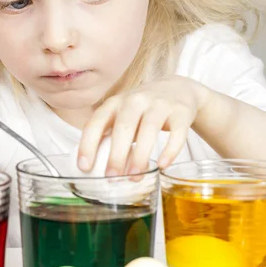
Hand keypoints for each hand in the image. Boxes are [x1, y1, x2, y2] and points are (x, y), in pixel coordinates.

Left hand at [78, 76, 209, 175]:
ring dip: (140, 155)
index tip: (84, 166)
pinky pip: (177, 132)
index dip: (88, 144)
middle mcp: (135, 100)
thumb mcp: (122, 117)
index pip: (96, 123)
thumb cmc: (142, 111)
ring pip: (149, 129)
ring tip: (135, 176)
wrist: (178, 89)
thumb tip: (98, 171)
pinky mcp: (181, 111)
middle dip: (116, 154)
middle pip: (123, 127)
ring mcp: (159, 104)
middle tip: (112, 177)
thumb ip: (111, 137)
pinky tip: (162, 165)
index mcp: (115, 103)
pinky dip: (170, 150)